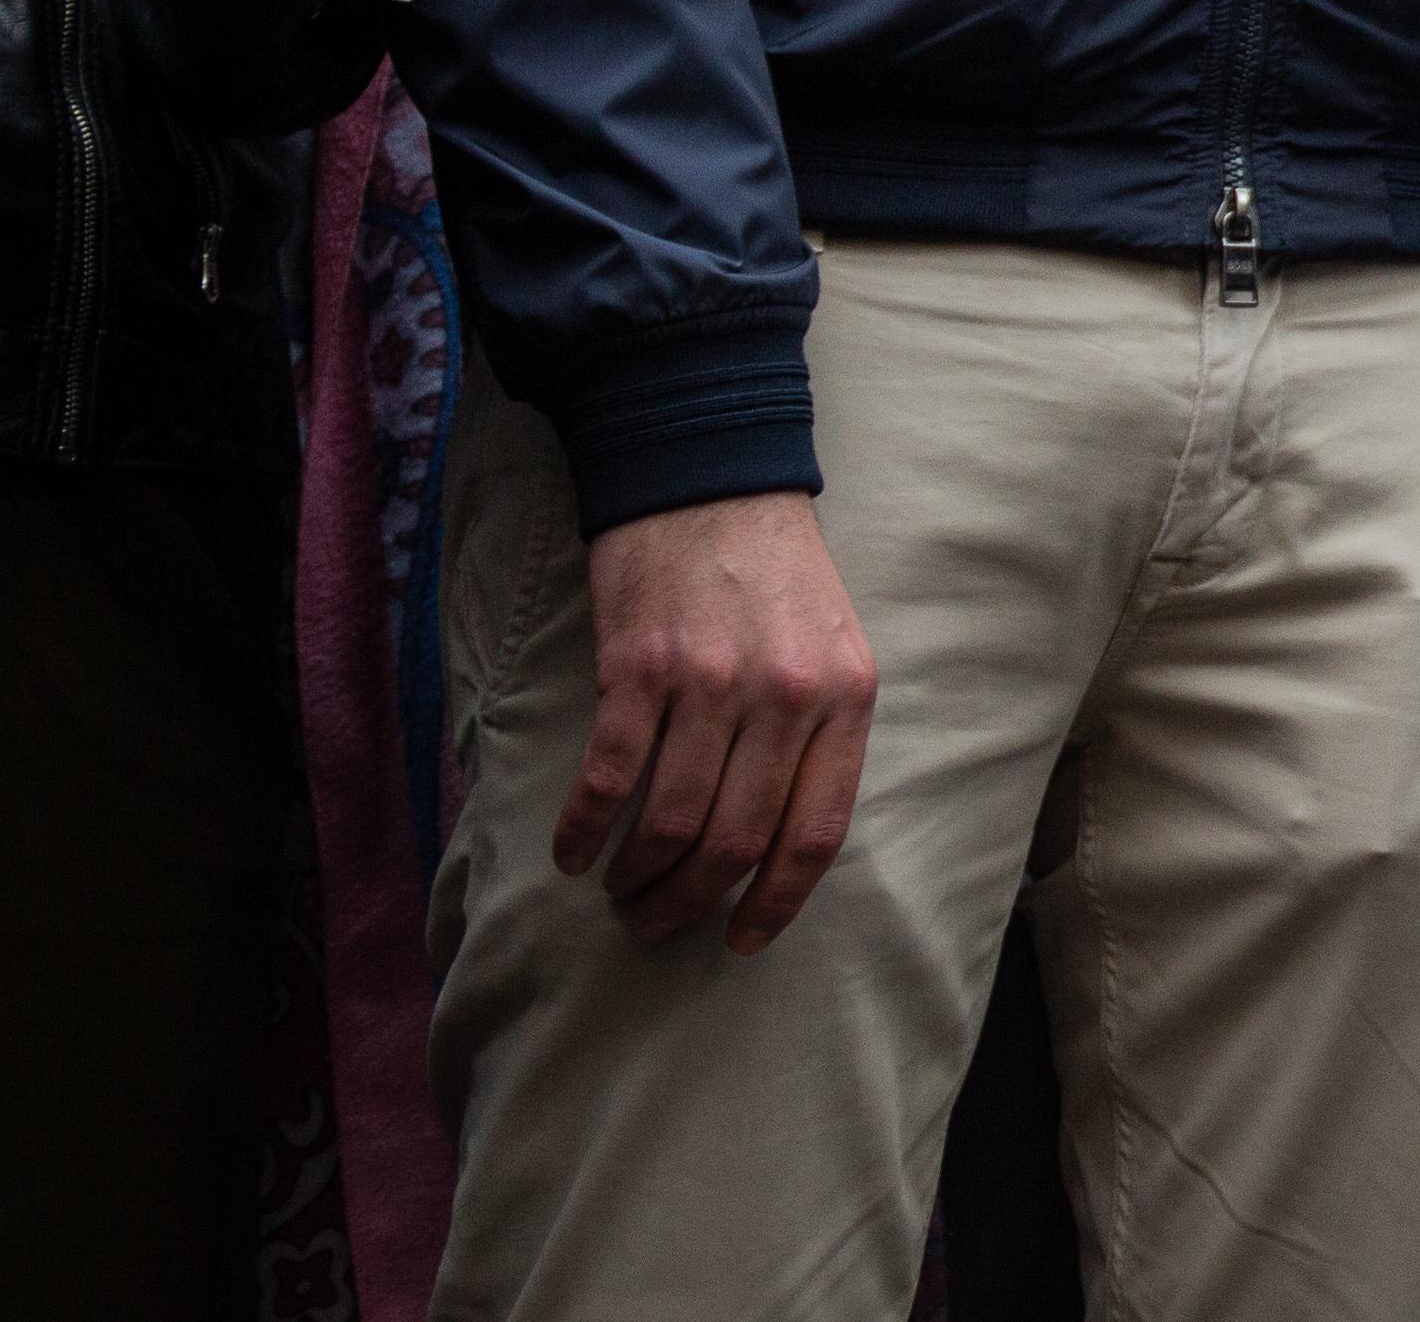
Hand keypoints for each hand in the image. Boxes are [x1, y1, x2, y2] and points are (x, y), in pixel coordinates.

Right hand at [559, 490, 877, 955]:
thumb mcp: (833, 647)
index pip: (818, 831)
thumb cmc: (774, 574)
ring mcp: (711, 680)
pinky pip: (610, 776)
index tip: (743, 940)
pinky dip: (586, 830)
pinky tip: (573, 854)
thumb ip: (820, 733)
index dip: (778, 901)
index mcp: (846, 696)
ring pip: (674, 821)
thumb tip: (783, 844)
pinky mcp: (640, 666)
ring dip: (639, 876)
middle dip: (692, 902)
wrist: (711, 478)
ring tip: (620, 893)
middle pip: (738, 840)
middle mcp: (785, 695)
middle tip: (658, 924)